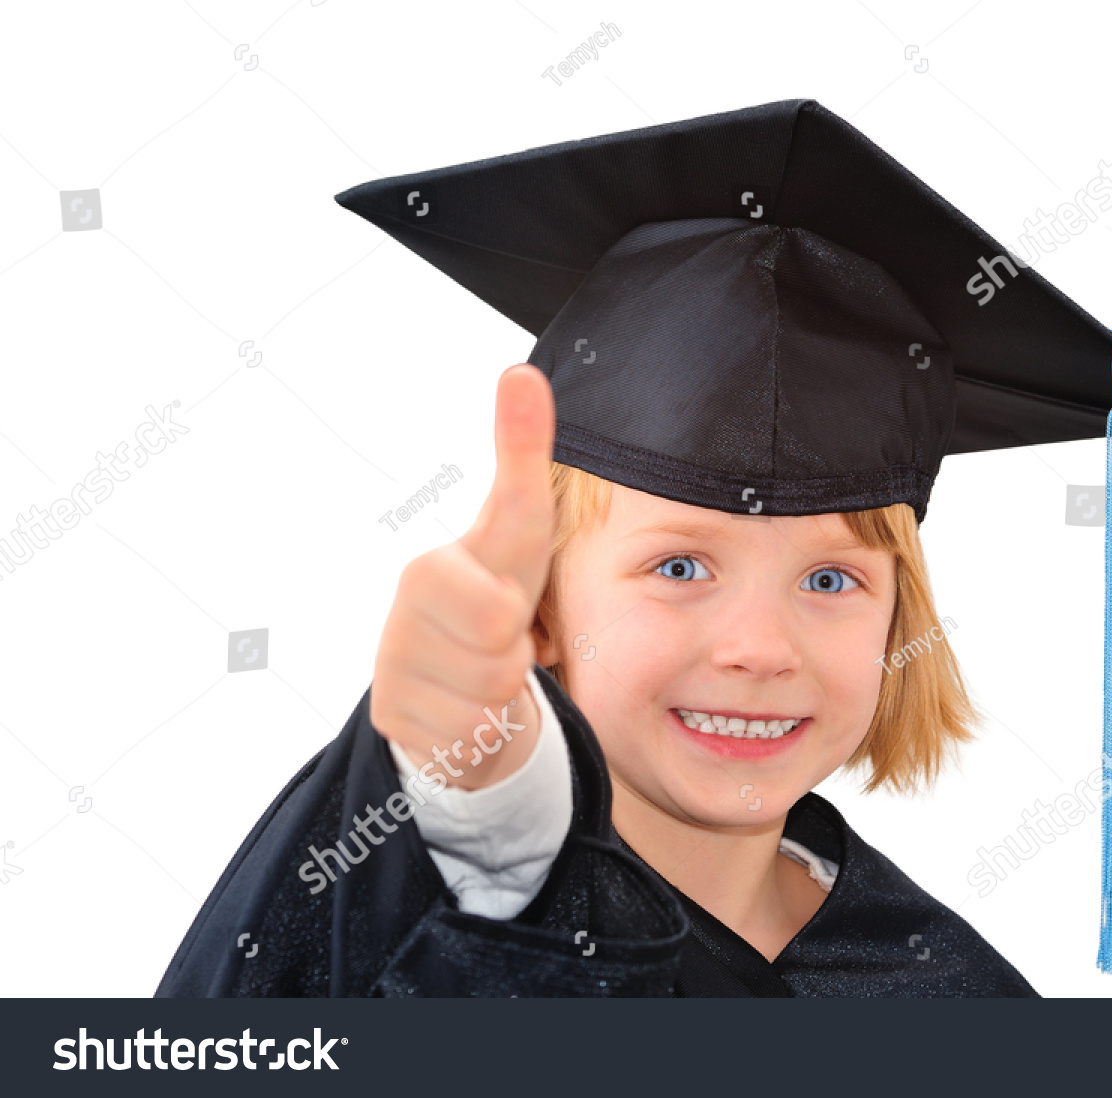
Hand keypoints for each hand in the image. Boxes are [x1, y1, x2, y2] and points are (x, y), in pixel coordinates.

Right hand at [370, 364, 555, 790]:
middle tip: (500, 640)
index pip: (492, 604)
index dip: (510, 611)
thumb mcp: (520, 530)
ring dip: (502, 691)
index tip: (503, 609)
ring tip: (481, 670)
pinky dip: (480, 728)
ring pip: (490, 697)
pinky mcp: (392, 723)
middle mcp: (400, 619)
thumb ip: (520, 451)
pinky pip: (470, 736)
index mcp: (428, 572)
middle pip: (499, 652)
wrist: (459, 679)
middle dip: (516, 651)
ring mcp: (391, 673)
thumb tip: (521, 369)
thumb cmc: (495, 596)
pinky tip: (462, 705)